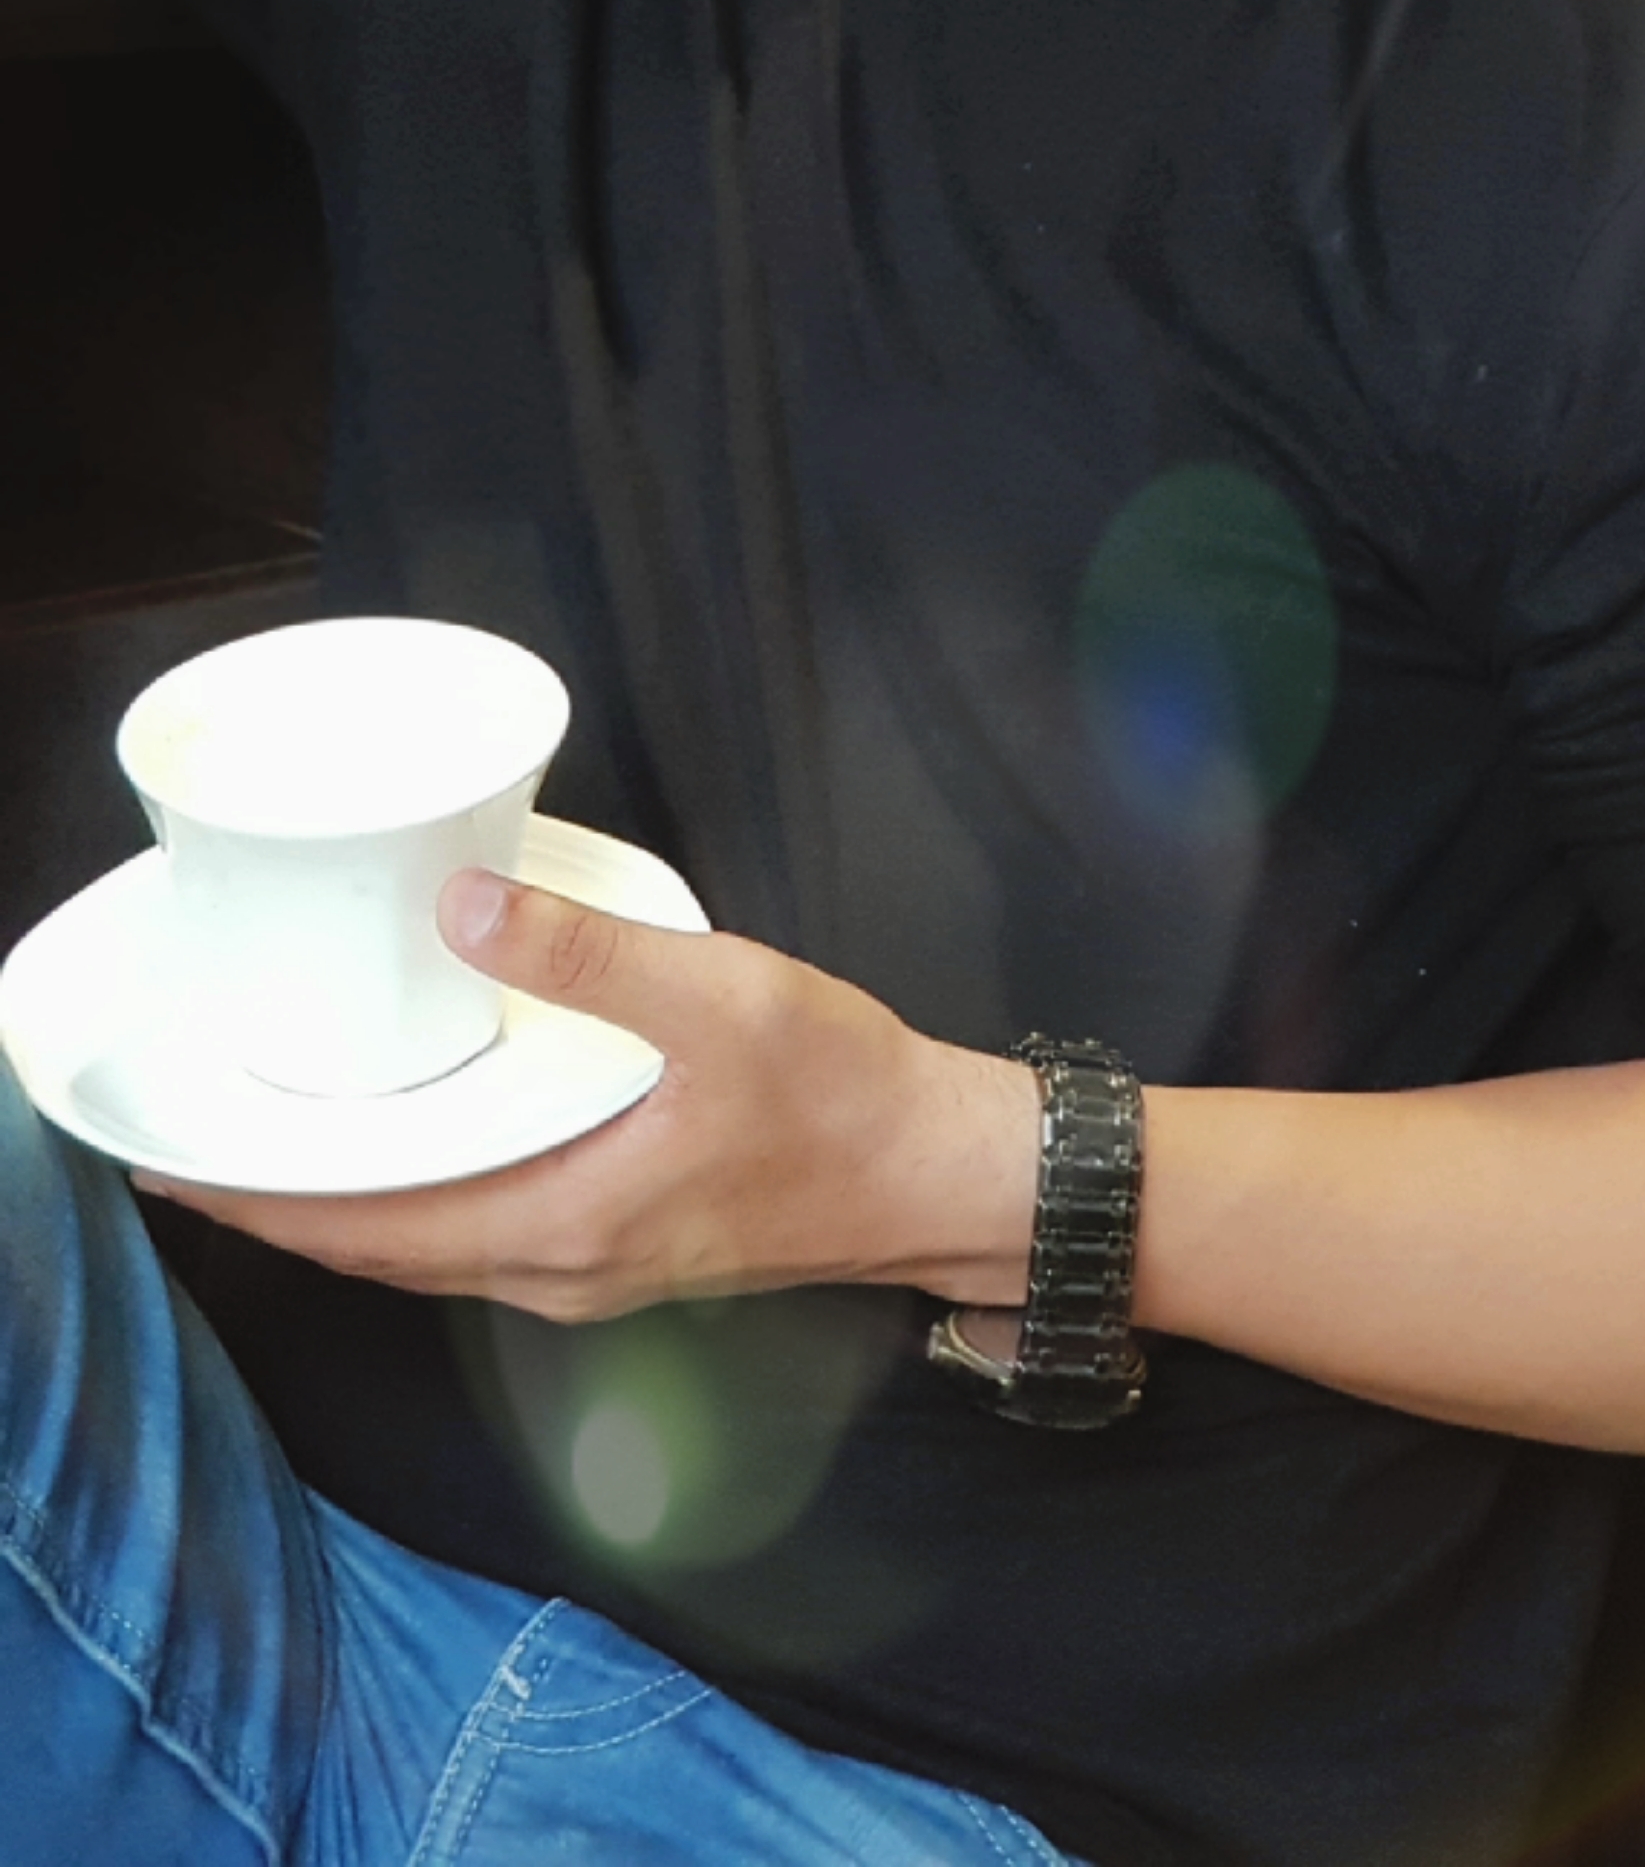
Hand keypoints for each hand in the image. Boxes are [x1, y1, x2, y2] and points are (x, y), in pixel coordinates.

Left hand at [137, 873, 1038, 1326]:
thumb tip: (458, 906)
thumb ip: (585, 954)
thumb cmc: (839, 1095)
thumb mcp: (713, 998)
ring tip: (283, 1138)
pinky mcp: (624, 1243)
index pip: (370, 1229)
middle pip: (381, 1249)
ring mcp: (592, 1265)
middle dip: (285, 1204)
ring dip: (350, 1203)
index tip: (177, 1168)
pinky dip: (422, 1195)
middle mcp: (559, 1267)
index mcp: (561, 1223)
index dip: (266, 1201)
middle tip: (198, 1146)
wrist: (938, 1173)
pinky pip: (482, 1230)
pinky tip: (419, 1138)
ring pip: (430, 1246)